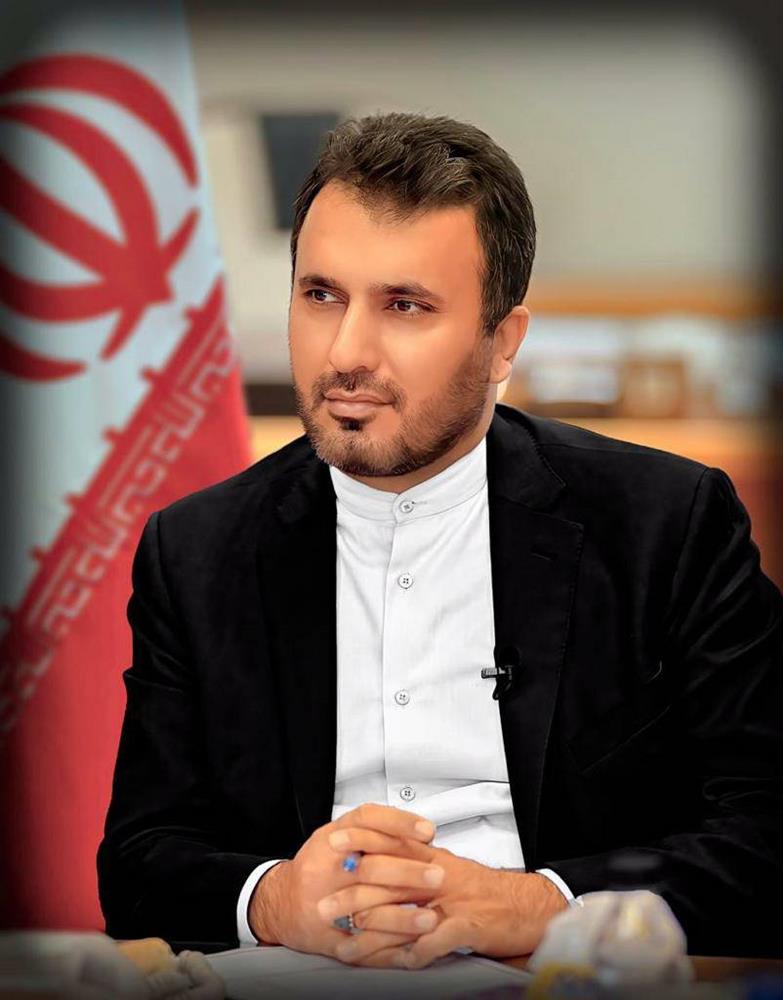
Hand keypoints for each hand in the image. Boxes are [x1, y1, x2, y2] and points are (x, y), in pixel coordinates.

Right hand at [248, 803, 443, 960]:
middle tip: (437, 876)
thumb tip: (423, 833)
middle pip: (369, 866)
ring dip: (401, 916)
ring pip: (364, 909)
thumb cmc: (319, 866)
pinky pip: (358, 945)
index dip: (398, 824)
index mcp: (332, 839)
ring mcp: (322, 903)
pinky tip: (409, 947)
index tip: (427, 831)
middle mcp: (325, 868)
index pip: (366, 821)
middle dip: (407, 873)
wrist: (280, 901)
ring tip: (430, 917)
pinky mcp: (323, 937)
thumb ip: (376, 832)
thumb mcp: (340, 836)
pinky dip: (385, 948)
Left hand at [319, 840, 567, 967]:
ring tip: (348, 949)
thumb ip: (415, 863)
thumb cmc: (483, 892)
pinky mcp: (468, 925)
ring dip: (372, 934)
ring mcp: (452, 900)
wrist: (525, 906)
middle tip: (323, 909)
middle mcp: (438, 875)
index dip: (361, 839)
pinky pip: (435, 941)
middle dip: (351, 896)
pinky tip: (398, 963)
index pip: (391, 842)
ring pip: (403, 914)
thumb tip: (379, 860)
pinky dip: (415, 954)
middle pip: (388, 880)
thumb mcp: (446, 870)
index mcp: (432, 858)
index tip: (332, 840)